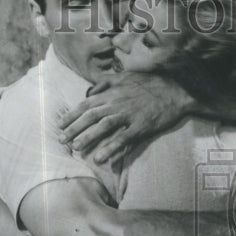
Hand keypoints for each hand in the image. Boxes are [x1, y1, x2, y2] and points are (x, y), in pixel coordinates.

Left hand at [58, 73, 192, 165]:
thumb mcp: (125, 76)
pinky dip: (110, 148)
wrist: (176, 90)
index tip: (60, 124)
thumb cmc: (150, 83)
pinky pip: (123, 139)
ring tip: (76, 148)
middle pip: (90, 116)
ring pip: (103, 126)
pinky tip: (100, 158)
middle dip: (74, 128)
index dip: (71, 115)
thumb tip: (88, 92)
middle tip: (62, 140)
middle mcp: (117, 103)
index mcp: (112, 92)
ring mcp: (129, 115)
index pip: (86, 104)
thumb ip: (105, 83)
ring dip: (87, 137)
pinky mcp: (141, 126)